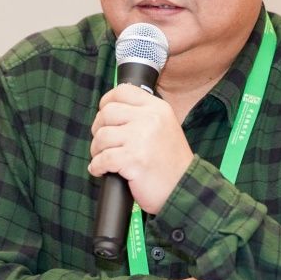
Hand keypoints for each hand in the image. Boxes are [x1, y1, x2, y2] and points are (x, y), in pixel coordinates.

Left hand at [89, 83, 193, 214]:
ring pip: (102, 136)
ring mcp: (141, 138)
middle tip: (103, 143)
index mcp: (158, 108)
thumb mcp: (164, 127)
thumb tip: (110, 109)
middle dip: (98, 129)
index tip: (104, 115)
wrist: (184, 188)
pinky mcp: (133, 159)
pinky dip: (96, 167)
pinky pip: (102, 158)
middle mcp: (150, 119)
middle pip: (107, 113)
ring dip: (97, 150)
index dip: (107, 102)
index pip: (123, 91)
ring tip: (104, 159)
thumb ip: (143, 115)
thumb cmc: (171, 163)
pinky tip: (101, 171)